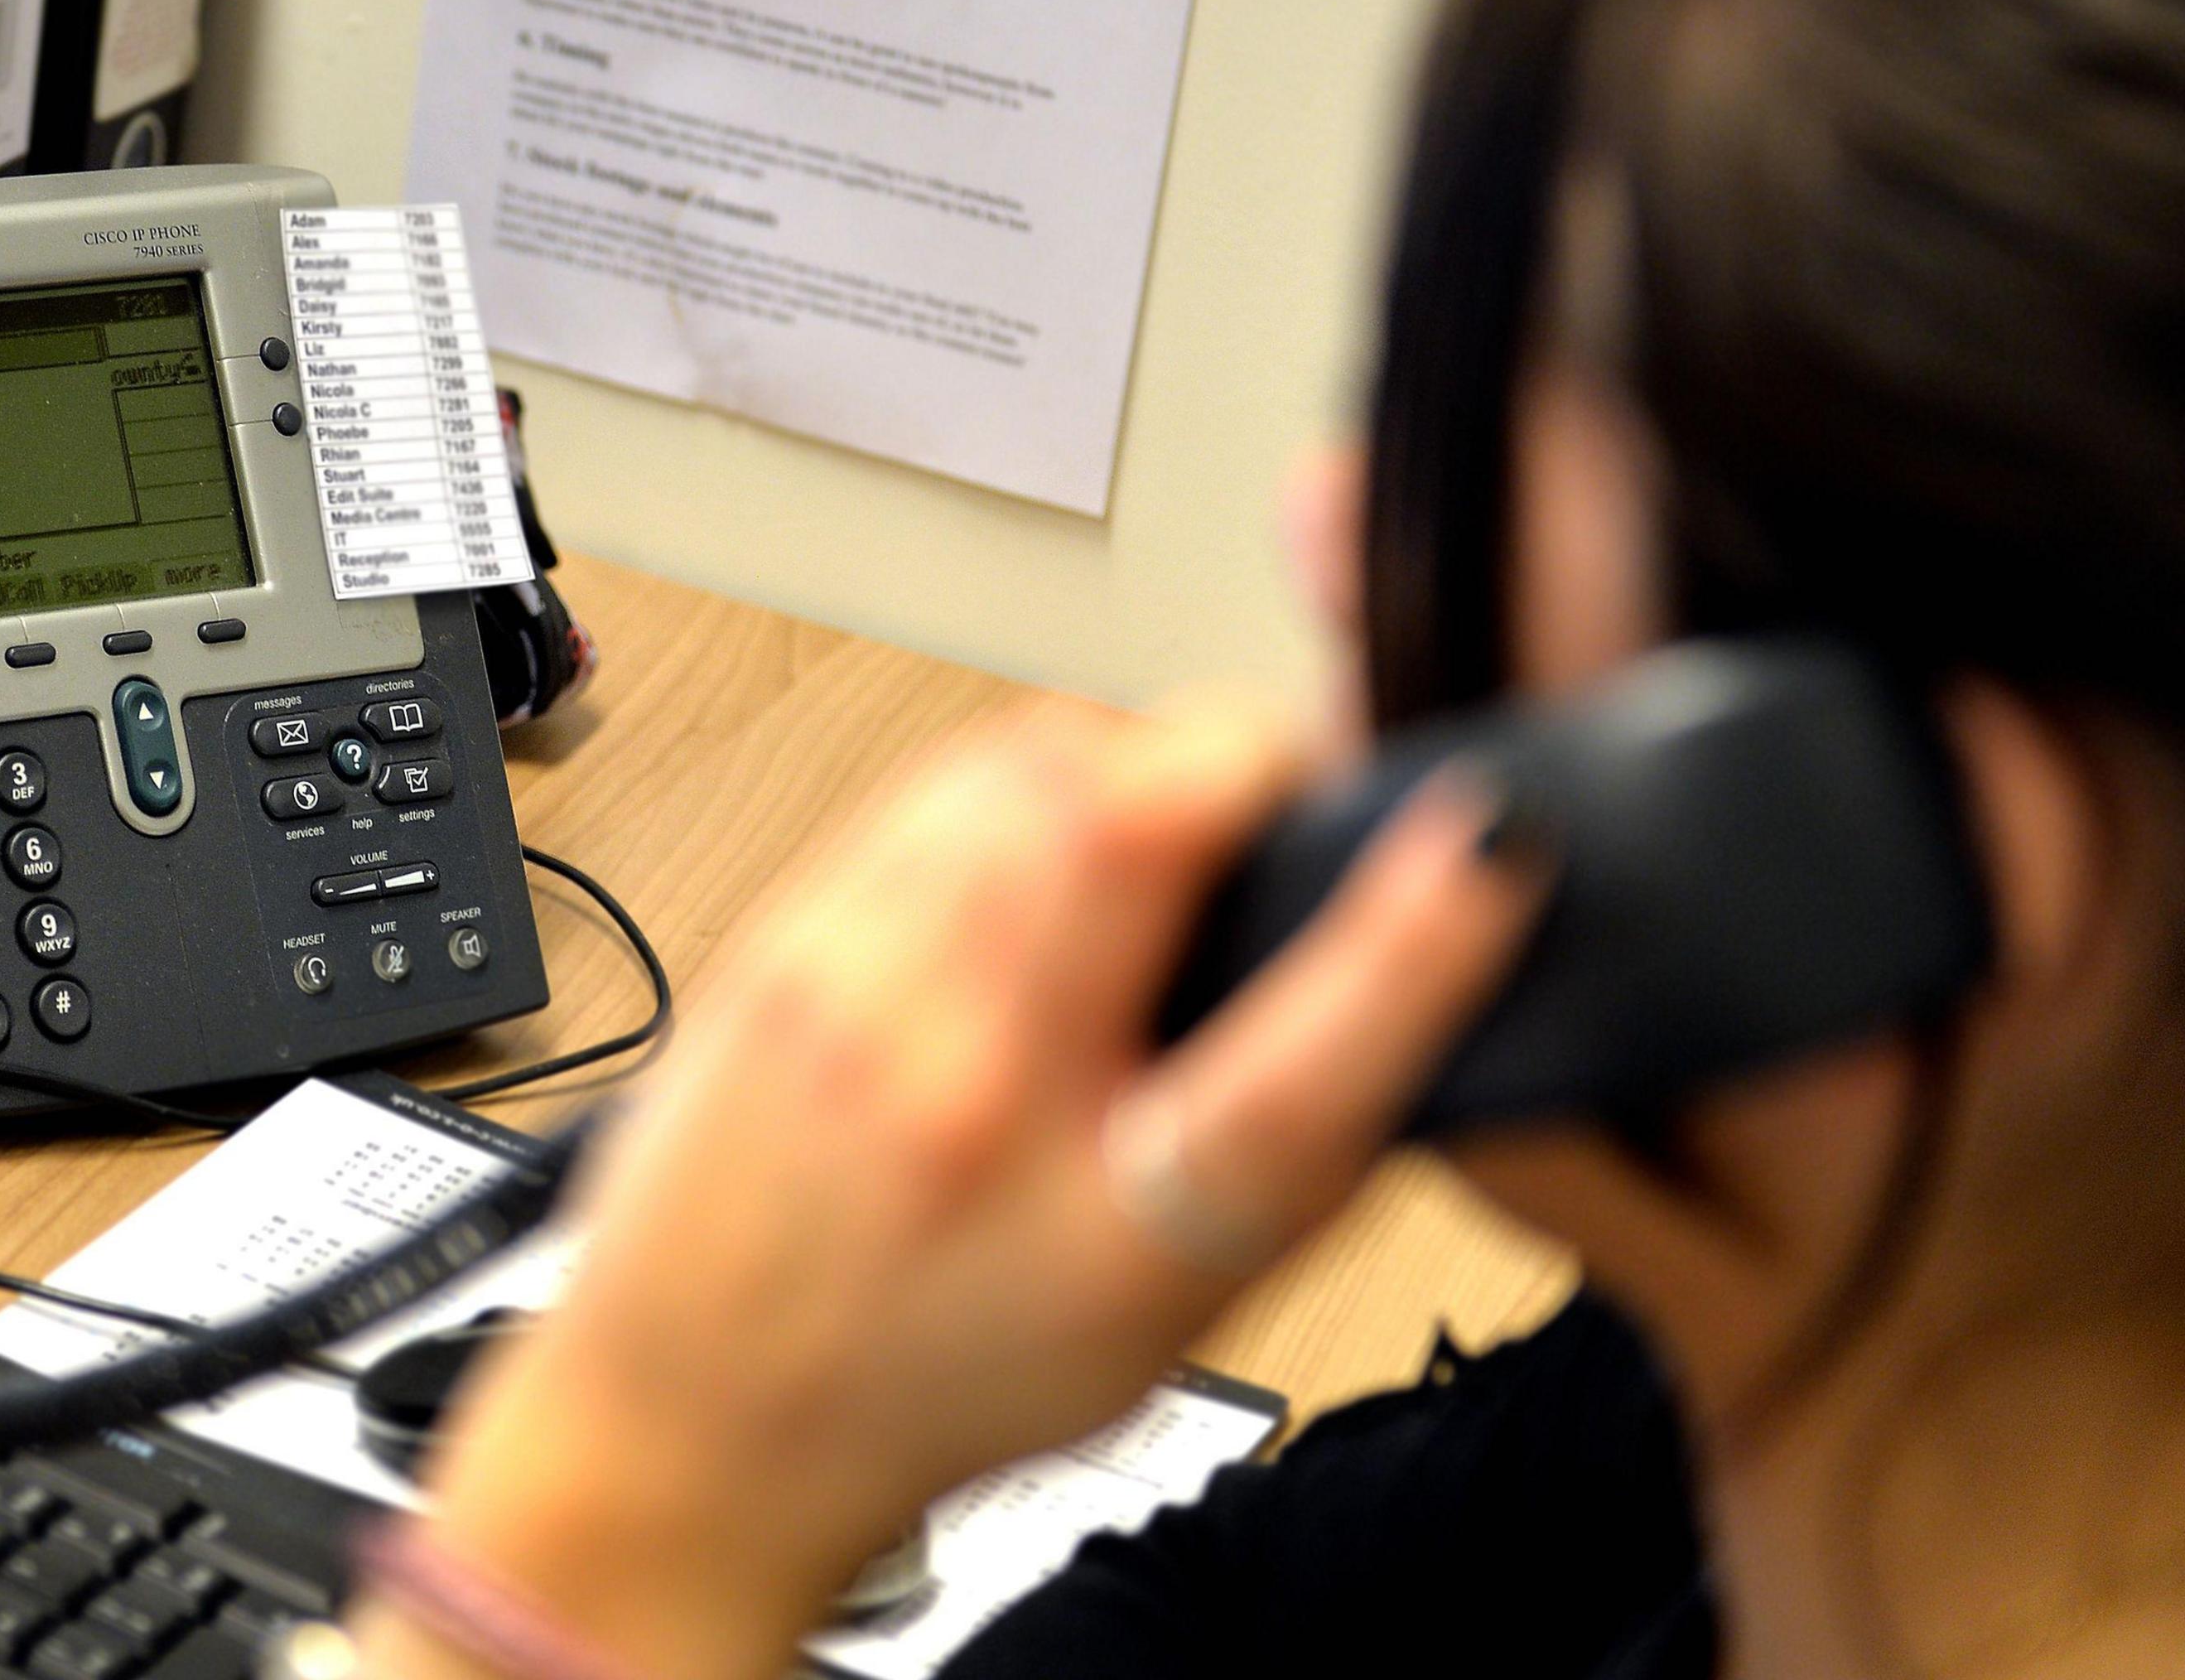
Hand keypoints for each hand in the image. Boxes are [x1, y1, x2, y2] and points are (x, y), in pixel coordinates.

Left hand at [368, 702, 1551, 1679]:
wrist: (695, 1420)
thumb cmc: (933, 1376)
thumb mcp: (1165, 1316)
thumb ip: (1294, 1152)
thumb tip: (1412, 965)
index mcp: (1093, 1245)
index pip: (1284, 1083)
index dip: (1414, 944)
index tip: (1489, 844)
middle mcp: (959, 1107)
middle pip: (1131, 835)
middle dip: (1247, 765)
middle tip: (1285, 798)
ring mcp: (849, 999)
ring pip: (1030, 768)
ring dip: (1134, 766)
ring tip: (1160, 835)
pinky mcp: (784, 934)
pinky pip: (937, 784)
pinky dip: (1023, 785)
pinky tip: (1038, 852)